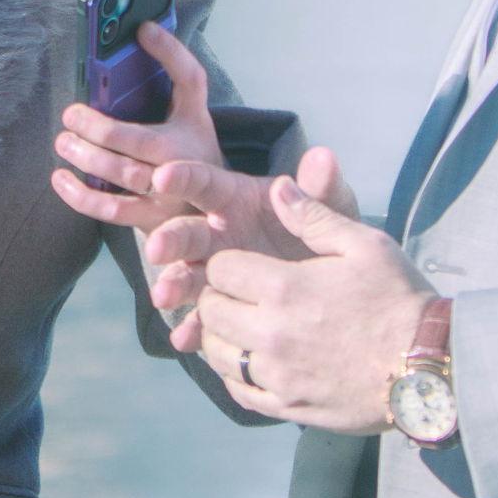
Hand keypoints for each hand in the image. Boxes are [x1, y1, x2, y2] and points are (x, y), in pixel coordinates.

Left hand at [51, 20, 227, 233]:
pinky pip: (112, 210)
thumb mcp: (192, 109)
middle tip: (71, 115)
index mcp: (193, 124)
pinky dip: (81, 196)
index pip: (189, 80)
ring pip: (122, 175)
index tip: (142, 29)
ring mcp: (167, 194)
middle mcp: (184, 160)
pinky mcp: (150, 219)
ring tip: (63, 142)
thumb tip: (142, 28)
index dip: (170, 52)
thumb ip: (173, 69)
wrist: (213, 204)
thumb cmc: (192, 147)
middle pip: (139, 140)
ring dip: (87, 158)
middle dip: (100, 128)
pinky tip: (60, 179)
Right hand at [144, 145, 358, 348]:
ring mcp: (216, 271)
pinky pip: (203, 317)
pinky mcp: (223, 306)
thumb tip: (323, 157)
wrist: (341, 289)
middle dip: (168, 238)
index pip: (202, 182)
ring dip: (172, 283)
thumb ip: (321, 189)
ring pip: (187, 274)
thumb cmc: (330, 236)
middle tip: (156, 249)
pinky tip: (184, 340)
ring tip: (164, 297)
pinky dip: (192, 327)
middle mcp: (218, 233)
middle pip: (186, 231)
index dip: (182, 177)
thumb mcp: (331, 212)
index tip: (162, 178)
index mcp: (234, 199)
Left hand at [189, 178, 434, 431]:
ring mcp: (277, 375)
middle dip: (218, 297)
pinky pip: (238, 391)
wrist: (432, 368)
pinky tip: (250, 362)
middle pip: (211, 310)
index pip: (219, 269)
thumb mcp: (364, 245)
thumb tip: (277, 186)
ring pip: (217, 353)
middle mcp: (271, 332)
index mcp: (283, 287)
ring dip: (221, 336)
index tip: (244, 267)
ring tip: (241, 327)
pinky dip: (235, 375)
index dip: (226, 263)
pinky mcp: (288, 407)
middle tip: (240, 295)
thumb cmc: (399, 299)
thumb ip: (314, 216)